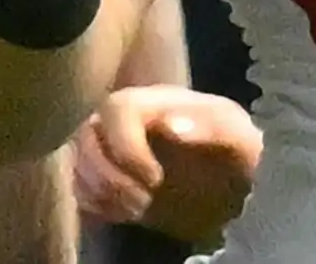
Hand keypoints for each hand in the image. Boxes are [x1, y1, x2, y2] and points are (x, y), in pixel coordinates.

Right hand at [71, 84, 262, 232]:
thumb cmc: (236, 151)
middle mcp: (127, 121)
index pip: (115, 109)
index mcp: (155, 101)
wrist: (235, 181)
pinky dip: (94, 203)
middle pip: (87, 135)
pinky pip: (80, 186)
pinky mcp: (110, 178)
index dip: (125, 146)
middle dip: (108, 175)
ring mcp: (114, 149)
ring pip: (78, 162)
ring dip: (100, 191)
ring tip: (137, 209)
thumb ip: (209, 126)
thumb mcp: (236, 135)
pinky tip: (124, 214)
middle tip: (143, 200)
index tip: (155, 178)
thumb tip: (170, 124)